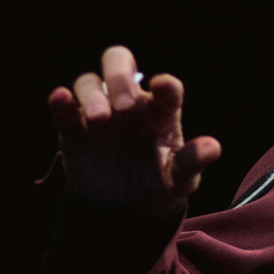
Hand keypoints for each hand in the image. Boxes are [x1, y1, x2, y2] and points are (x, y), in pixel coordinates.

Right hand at [48, 45, 220, 213]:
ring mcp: (99, 113)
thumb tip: (212, 147)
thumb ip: (191, 163)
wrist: (123, 209)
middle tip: (124, 105)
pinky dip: (60, 102)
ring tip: (101, 119)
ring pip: (88, 83)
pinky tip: (61, 99)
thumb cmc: (158, 185)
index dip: (166, 86)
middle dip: (119, 76)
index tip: (163, 87)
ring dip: (92, 95)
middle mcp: (129, 104)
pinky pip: (63, 108)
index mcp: (161, 113)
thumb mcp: (179, 181)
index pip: (166, 90)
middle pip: (119, 63)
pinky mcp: (73, 129)